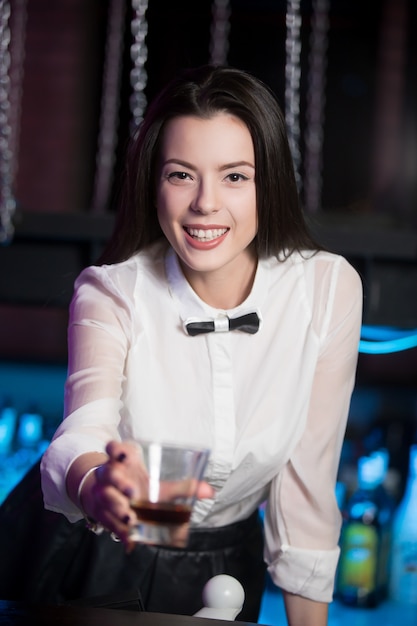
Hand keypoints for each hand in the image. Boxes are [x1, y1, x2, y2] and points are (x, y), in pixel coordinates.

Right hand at [81, 441, 213, 549]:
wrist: (104, 495)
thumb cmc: (136, 484)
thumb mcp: (157, 484)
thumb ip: (182, 487)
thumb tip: (209, 492)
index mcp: (122, 461)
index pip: (113, 448)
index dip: (116, 450)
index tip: (123, 455)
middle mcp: (110, 475)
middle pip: (109, 474)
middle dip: (119, 482)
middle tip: (133, 492)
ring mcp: (103, 493)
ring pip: (105, 497)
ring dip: (117, 507)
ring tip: (130, 518)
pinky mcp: (101, 512)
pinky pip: (108, 521)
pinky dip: (119, 531)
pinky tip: (130, 541)